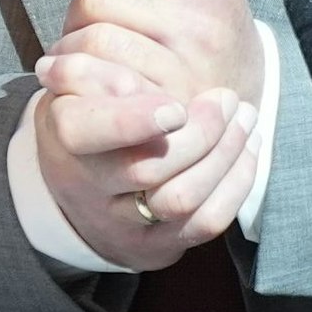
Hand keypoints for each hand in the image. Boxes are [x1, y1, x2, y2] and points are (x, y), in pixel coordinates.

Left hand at [25, 0, 265, 107]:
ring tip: (89, 53)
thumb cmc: (202, 19)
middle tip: (89, 23)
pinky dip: (76, 80)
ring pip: (92, 41)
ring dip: (73, 46)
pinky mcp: (167, 112)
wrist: (235, 103)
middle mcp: (200, 20)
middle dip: (79, 8)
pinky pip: (97, 86)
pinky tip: (78, 79)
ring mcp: (187, 68)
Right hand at [32, 68, 261, 271]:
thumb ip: (100, 67)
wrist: (84, 181)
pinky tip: (248, 148)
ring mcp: (121, 221)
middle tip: (227, 99)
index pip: (82, 132)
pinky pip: (205, 222)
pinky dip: (236, 183)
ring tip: (244, 116)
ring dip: (224, 154)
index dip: (131, 121)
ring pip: (180, 199)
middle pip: (146, 169)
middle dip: (200, 132)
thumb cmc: (90, 111)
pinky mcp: (155, 244)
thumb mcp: (80, 82)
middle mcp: (87, 186)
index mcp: (64, 137)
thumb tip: (126, 76)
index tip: (174, 107)